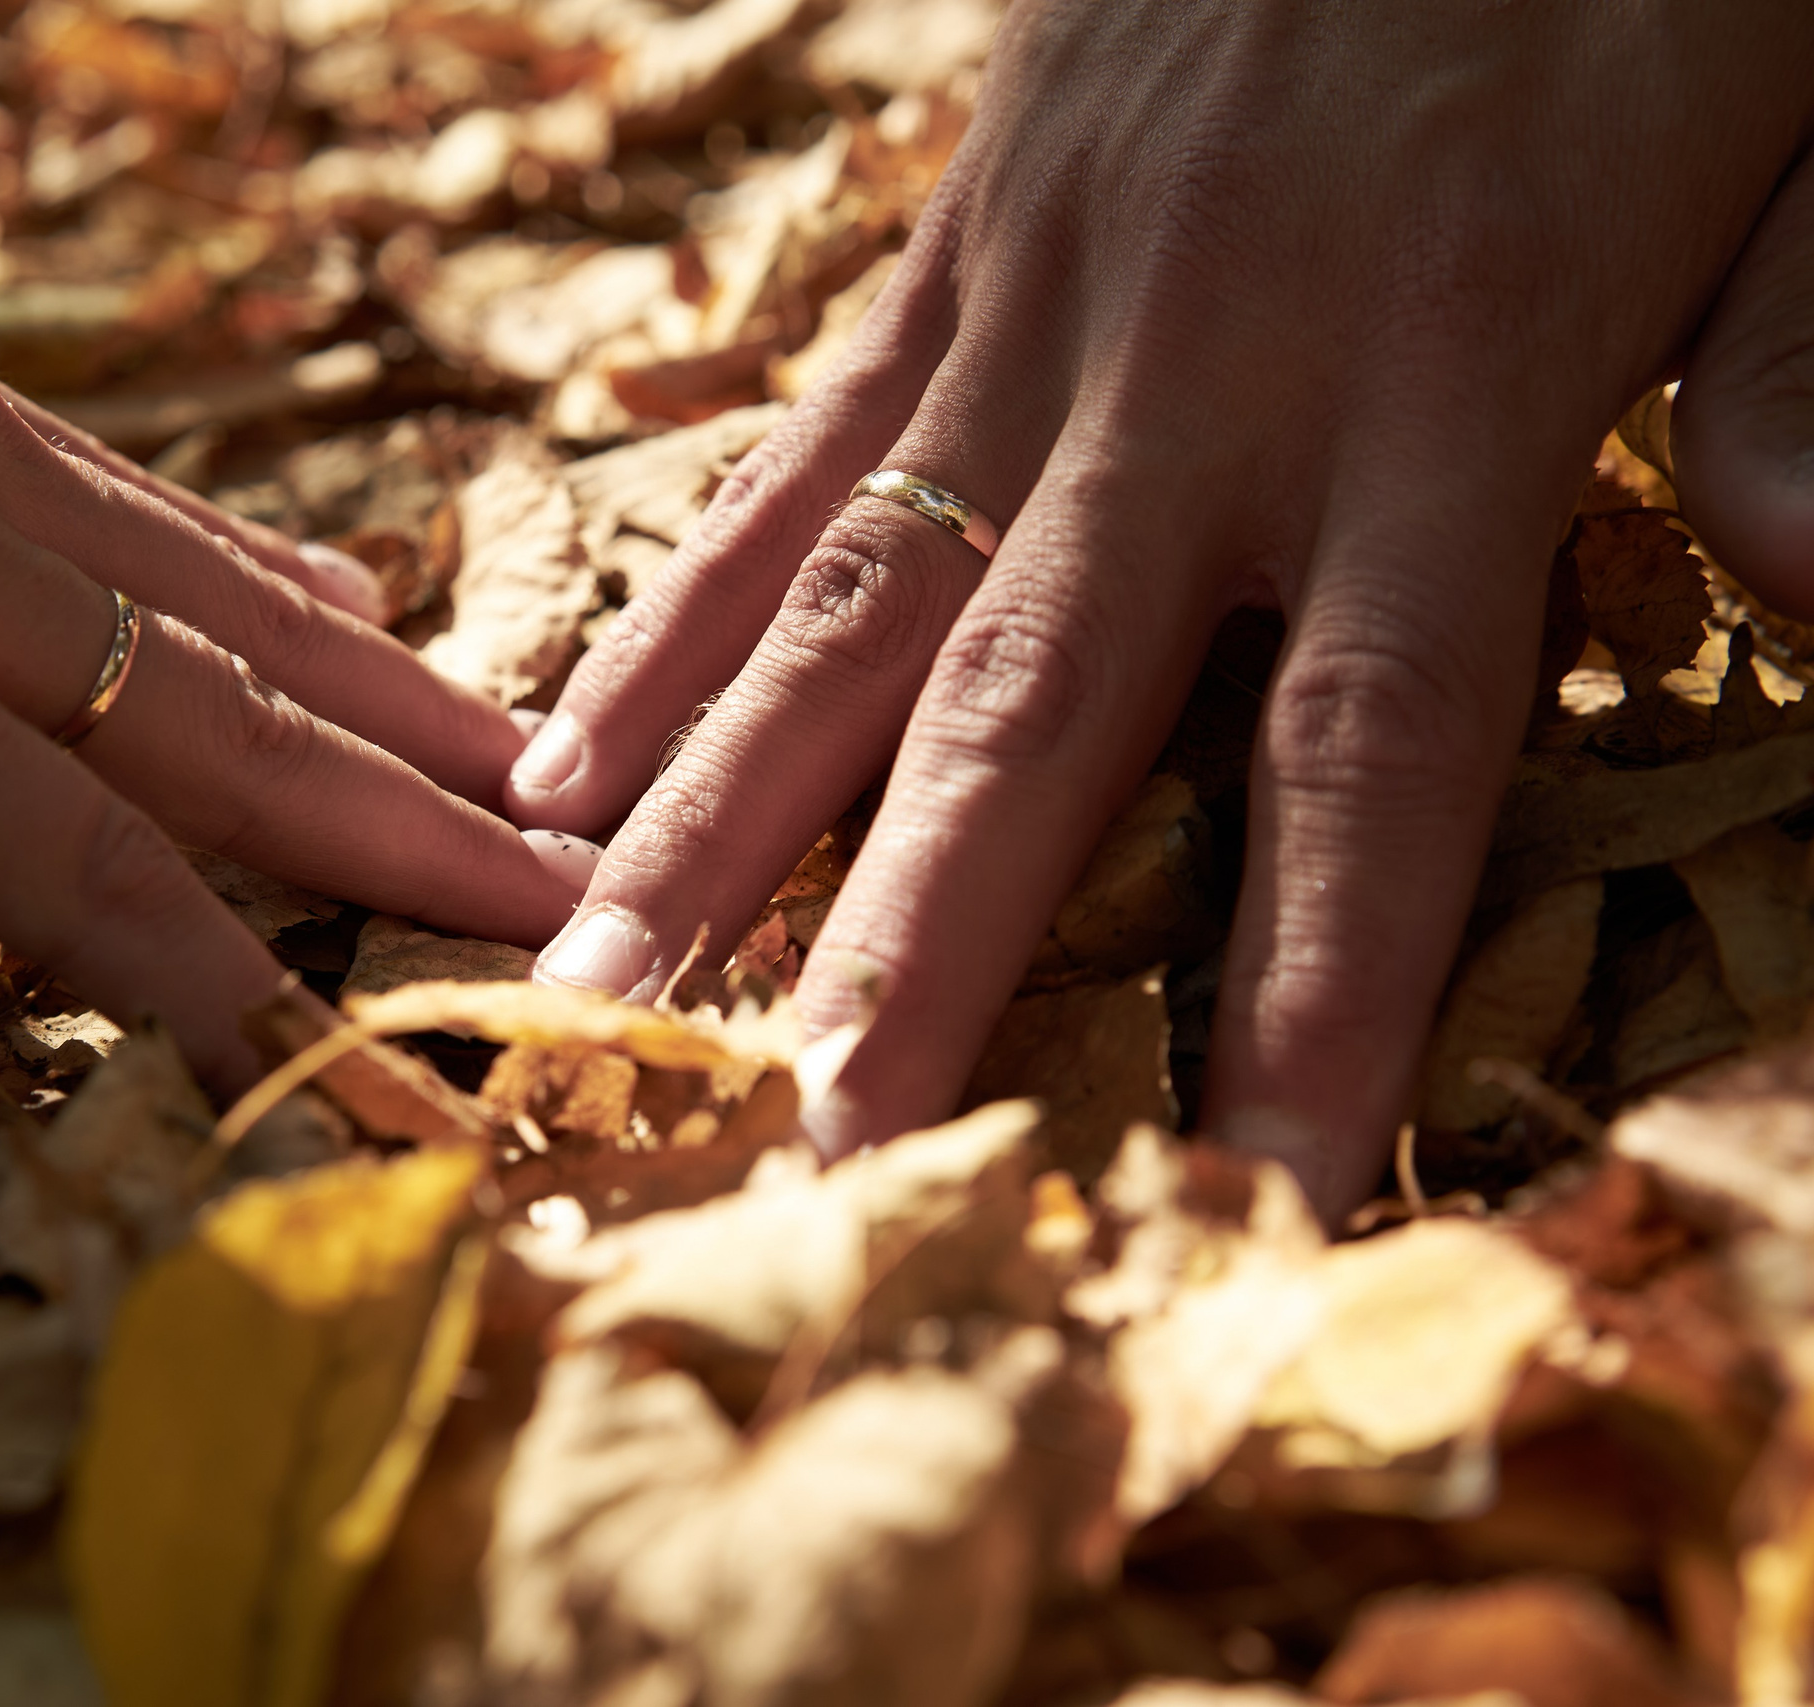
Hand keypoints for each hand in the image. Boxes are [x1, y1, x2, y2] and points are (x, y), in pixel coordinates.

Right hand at [507, 0, 1813, 1214]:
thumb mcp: (1813, 122)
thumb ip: (1807, 358)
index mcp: (1449, 371)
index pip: (1372, 739)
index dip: (1317, 974)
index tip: (1250, 1183)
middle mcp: (1206, 374)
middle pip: (1032, 711)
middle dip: (914, 949)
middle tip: (805, 1147)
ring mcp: (1044, 306)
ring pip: (852, 601)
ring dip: (719, 813)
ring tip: (600, 980)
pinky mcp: (956, 248)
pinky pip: (797, 460)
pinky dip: (678, 622)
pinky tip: (569, 754)